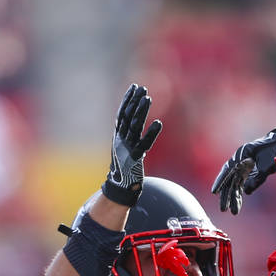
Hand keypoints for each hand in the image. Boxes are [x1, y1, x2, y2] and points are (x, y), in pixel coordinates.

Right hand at [102, 84, 161, 205]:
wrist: (120, 187)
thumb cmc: (125, 168)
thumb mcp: (124, 149)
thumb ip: (129, 135)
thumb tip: (134, 120)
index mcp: (117, 137)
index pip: (121, 114)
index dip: (127, 100)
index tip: (134, 87)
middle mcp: (120, 140)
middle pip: (127, 117)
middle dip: (134, 101)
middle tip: (142, 89)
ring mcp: (127, 149)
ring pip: (134, 126)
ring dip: (140, 111)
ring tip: (148, 98)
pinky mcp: (135, 158)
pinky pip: (144, 144)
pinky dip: (150, 133)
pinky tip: (158, 123)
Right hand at [211, 127, 275, 214]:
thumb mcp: (269, 164)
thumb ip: (258, 177)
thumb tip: (246, 192)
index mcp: (243, 153)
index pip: (228, 170)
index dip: (220, 181)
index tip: (214, 192)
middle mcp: (240, 159)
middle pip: (230, 179)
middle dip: (226, 195)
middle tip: (223, 209)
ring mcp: (244, 166)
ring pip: (235, 184)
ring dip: (233, 198)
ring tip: (233, 212)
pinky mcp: (249, 171)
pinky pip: (241, 184)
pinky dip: (239, 193)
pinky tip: (238, 204)